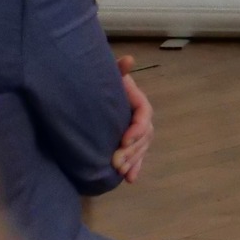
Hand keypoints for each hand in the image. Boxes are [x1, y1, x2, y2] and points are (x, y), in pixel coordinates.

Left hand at [112, 55, 153, 182]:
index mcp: (138, 101)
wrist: (94, 95)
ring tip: (121, 171)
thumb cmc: (102, 84)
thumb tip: (128, 59)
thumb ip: (119, 70)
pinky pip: (138, 157)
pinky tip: (130, 179)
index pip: (144, 115)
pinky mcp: (129, 144)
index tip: (123, 139)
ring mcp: (136, 132)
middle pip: (144, 136)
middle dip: (133, 150)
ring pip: (142, 148)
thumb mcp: (110, 76)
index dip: (137, 128)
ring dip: (133, 161)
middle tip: (117, 161)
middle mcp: (141, 118)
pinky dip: (135, 167)